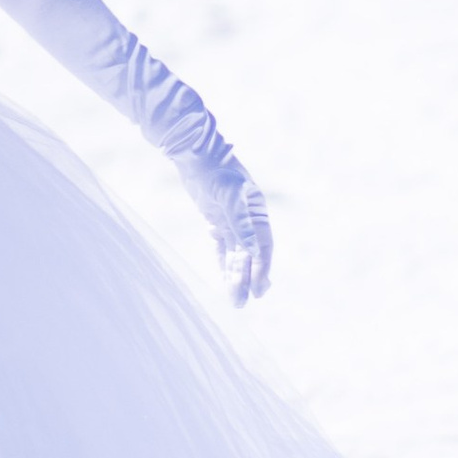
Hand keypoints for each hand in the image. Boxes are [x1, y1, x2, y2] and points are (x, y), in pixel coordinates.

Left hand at [216, 178, 272, 307]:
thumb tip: (254, 253)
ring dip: (234, 277)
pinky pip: (221, 249)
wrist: (194, 155)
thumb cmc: (216, 171)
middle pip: (249, 256)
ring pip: (235, 255)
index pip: (262, 247)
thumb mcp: (230, 196)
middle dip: (246, 279)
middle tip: (243, 302)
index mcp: (257, 212)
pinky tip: (225, 282)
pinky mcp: (215, 222)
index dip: (261, 269)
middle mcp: (247, 219)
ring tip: (235, 301)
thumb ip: (241, 223)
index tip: (258, 290)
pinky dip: (223, 265)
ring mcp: (231, 221)